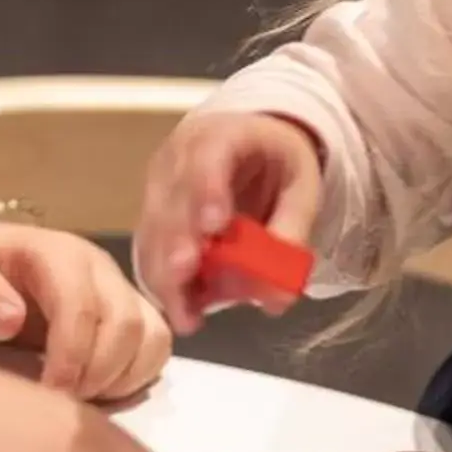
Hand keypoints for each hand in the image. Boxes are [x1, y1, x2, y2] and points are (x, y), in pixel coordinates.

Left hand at [0, 221, 172, 399]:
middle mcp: (99, 268)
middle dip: (99, 372)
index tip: (51, 392)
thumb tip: (9, 320)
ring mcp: (119, 290)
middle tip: (64, 403)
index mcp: (56, 253)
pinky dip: (137, 376)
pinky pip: (156, 347)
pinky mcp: (130, 313)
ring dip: (122, 377)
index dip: (72, 354)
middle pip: (126, 323)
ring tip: (83, 399)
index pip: (81, 304)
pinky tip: (101, 392)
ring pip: (151, 336)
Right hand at [135, 111, 326, 330]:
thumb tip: (277, 296)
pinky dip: (165, 285)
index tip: (214, 226)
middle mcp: (176, 159)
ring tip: (186, 315)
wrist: (246, 146)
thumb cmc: (275, 161)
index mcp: (220, 135)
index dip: (207, 189)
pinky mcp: (151, 218)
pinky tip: (184, 312)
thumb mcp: (301, 186)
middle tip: (185, 276)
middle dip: (175, 242)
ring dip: (166, 276)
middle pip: (170, 202)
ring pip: (152, 232)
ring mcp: (157, 189)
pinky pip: (151, 253)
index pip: (207, 156)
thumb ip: (291, 234)